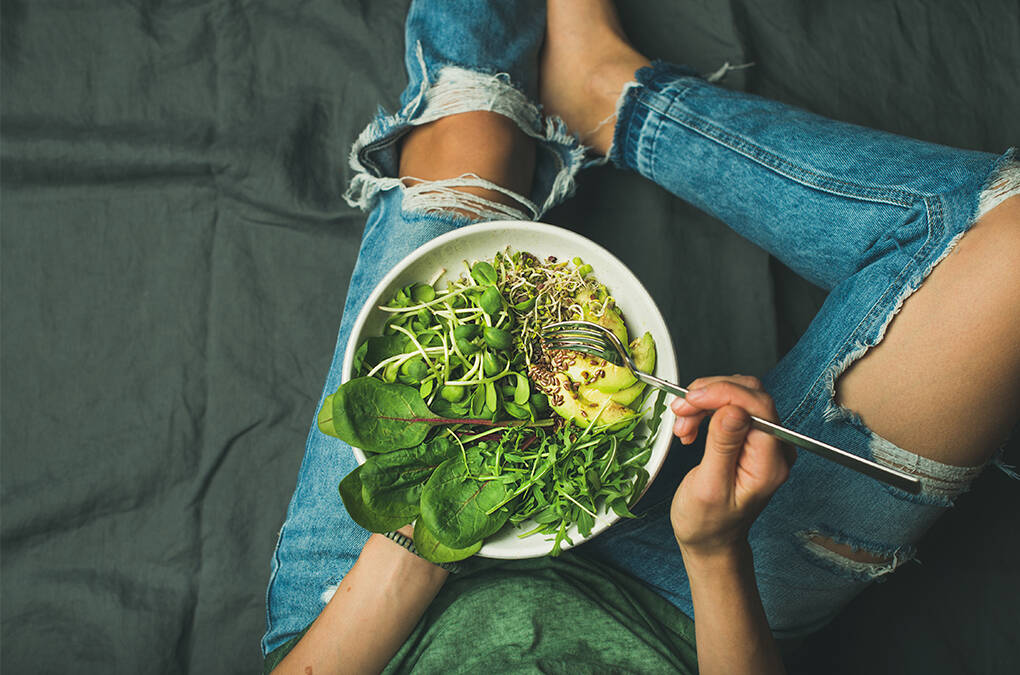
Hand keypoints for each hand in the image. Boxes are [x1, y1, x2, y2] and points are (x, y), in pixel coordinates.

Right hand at [670, 376, 794, 558]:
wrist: (710, 538)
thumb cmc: (708, 522)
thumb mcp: (709, 486)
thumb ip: (723, 446)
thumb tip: (734, 409)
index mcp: (770, 463)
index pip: (758, 406)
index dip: (723, 394)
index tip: (691, 399)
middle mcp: (775, 448)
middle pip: (750, 394)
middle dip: (710, 395)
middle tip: (681, 410)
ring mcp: (764, 441)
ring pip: (738, 396)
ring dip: (704, 401)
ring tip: (682, 424)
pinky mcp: (750, 436)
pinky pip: (731, 406)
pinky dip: (706, 408)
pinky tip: (691, 425)